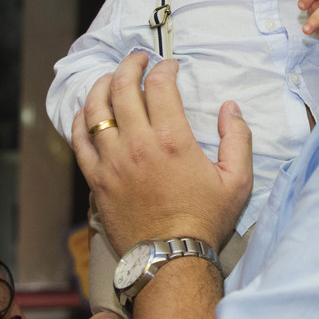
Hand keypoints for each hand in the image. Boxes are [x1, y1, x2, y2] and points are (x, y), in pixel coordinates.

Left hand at [72, 53, 253, 255]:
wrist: (171, 259)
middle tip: (139, 59)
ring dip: (102, 85)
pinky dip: (81, 119)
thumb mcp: (238, 180)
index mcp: (172, 139)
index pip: (159, 85)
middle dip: (131, 65)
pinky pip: (79, 140)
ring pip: (96, 109)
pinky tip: (88, 111)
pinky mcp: (96, 179)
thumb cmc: (205, 220)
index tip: (170, 67)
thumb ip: (238, 138)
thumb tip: (230, 107)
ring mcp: (112, 162)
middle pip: (122, 87)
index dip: (164, 69)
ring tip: (112, 77)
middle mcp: (137, 144)